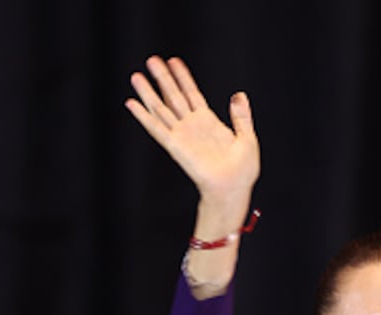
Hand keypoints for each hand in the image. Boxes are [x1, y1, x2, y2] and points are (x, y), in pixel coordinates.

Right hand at [125, 55, 259, 217]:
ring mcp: (182, 135)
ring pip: (161, 108)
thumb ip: (241, 116)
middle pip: (173, 96)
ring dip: (148, 93)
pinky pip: (156, 128)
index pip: (192, 94)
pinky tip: (132, 103)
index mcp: (209, 122)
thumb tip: (239, 95)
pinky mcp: (175, 146)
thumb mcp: (247, 138)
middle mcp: (192, 126)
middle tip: (151, 59)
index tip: (174, 61)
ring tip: (136, 76)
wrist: (233, 188)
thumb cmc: (242, 170)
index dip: (183, 78)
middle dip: (163, 78)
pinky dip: (144, 116)